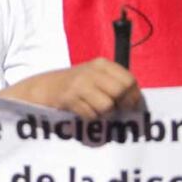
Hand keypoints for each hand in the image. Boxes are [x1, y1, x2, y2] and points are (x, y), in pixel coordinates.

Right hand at [0, 58, 141, 119]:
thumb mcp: (96, 77)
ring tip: (95, 111)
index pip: (129, 80)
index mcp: (102, 64)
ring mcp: (80, 83)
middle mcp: (92, 70)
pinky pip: (91, 114)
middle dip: (121, 106)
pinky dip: (90, 117)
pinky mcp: (69, 97)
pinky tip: (82, 112)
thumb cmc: (75, 85)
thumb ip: (115, 84)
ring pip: (107, 105)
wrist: (44, 88)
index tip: (130, 106)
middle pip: (120, 91)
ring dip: (104, 114)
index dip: (133, 96)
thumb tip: (137, 102)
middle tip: (115, 111)